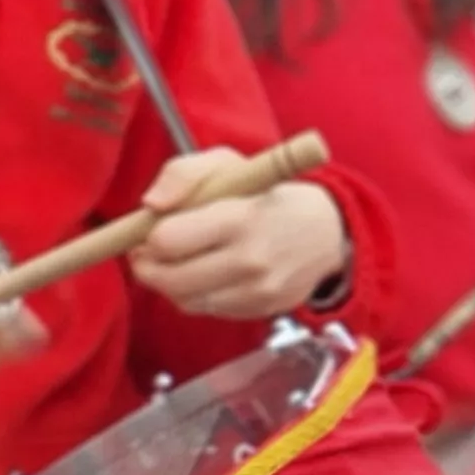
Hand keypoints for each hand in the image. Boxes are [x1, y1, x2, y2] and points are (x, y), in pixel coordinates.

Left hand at [127, 150, 351, 318]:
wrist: (328, 232)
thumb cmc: (268, 193)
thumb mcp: (229, 164)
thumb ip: (183, 174)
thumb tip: (151, 204)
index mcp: (240, 218)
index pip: (168, 241)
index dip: (148, 236)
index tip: (148, 229)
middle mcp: (250, 260)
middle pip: (169, 279)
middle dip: (147, 265)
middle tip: (146, 250)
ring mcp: (256, 291)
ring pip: (183, 299)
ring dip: (167, 282)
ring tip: (173, 260)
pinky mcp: (259, 310)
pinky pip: (205, 309)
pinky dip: (192, 294)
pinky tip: (201, 272)